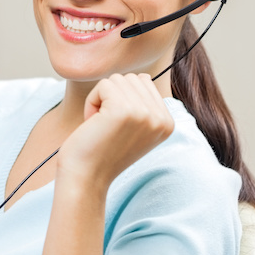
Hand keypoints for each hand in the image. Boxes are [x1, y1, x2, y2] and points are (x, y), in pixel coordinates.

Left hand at [57, 73, 173, 193]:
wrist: (86, 177)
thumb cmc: (102, 151)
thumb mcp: (134, 129)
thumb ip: (144, 105)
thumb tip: (143, 77)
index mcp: (167, 122)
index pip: (144, 82)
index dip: (122, 99)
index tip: (117, 127)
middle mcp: (162, 118)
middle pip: (131, 78)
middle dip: (111, 97)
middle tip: (106, 126)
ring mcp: (145, 113)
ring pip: (117, 80)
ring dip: (100, 100)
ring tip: (101, 126)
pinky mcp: (124, 110)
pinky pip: (103, 85)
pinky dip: (91, 102)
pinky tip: (93, 124)